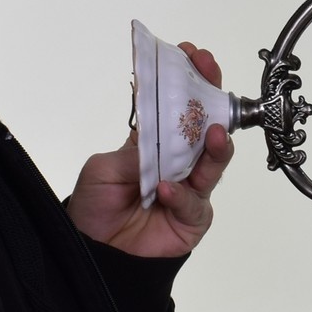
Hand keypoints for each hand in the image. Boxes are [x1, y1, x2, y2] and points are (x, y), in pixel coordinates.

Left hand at [66, 43, 234, 257]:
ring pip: (212, 162)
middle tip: (210, 73)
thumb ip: (136, 150)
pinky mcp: (193, 218)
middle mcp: (176, 162)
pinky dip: (181, 193)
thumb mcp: (104, 169)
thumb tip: (160, 132)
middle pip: (203, 127)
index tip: (189, 55)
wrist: (94, 257)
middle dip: (210, 98)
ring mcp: (189, 189)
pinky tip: (166, 189)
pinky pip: (194, 202)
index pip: (174, 107)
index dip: (184, 81)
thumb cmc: (94, 209)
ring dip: (216, 145)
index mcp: (153, 143)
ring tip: (215, 131)